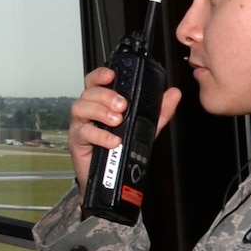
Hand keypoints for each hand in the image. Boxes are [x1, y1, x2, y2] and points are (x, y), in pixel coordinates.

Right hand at [67, 65, 182, 188]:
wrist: (109, 176)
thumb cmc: (121, 147)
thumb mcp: (144, 127)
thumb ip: (159, 111)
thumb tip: (174, 93)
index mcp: (102, 102)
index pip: (96, 81)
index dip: (101, 75)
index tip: (112, 75)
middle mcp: (89, 110)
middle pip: (88, 92)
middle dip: (106, 95)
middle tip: (123, 105)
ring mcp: (81, 125)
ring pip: (80, 108)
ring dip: (100, 111)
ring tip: (117, 121)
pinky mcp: (77, 142)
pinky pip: (83, 132)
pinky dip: (100, 135)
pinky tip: (114, 140)